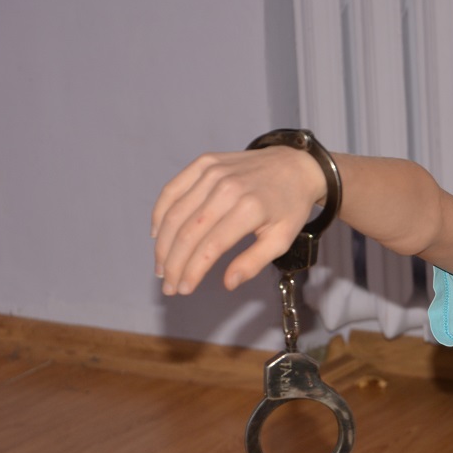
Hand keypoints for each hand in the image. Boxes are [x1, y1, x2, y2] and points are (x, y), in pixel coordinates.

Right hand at [151, 145, 326, 294]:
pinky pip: (172, 190)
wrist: (295, 166)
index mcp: (249, 208)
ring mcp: (213, 172)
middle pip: (188, 232)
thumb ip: (254, 262)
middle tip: (167, 285)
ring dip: (163, 244)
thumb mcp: (282, 239)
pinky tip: (158, 235)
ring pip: (175, 213)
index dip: (192, 271)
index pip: (210, 247)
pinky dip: (160, 213)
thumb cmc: (290, 205)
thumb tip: (228, 283)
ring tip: (161, 267)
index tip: (183, 289)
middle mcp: (227, 188)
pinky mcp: (204, 163)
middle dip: (173, 264)